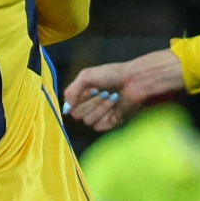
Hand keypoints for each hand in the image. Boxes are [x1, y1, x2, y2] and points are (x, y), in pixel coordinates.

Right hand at [62, 50, 185, 130]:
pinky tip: (116, 103)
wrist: (134, 80)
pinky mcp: (110, 123)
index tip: (91, 88)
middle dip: (90, 102)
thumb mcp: (86, 76)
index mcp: (83, 95)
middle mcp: (90, 107)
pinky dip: (106, 113)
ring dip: (100, 106)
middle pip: (77, 115)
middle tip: (103, 91)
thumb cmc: (112, 74)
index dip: (79, 98)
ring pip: (87, 121)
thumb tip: (65, 109)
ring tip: (112, 96)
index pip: (70, 106)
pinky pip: (98, 126)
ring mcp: (100, 116)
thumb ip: (70, 92)